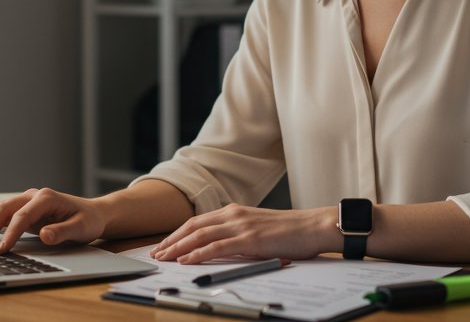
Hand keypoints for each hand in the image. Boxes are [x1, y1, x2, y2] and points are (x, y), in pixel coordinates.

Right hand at [0, 187, 107, 253]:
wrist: (92, 213)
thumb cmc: (88, 220)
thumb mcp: (81, 228)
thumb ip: (63, 232)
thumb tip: (45, 236)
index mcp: (46, 198)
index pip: (22, 216)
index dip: (10, 234)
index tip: (1, 250)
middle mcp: (33, 195)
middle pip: (4, 208)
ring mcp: (27, 201)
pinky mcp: (23, 208)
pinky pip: (1, 213)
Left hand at [150, 203, 335, 263]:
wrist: (313, 227)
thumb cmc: (290, 231)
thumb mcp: (258, 228)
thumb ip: (237, 234)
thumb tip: (219, 248)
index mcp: (235, 211)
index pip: (198, 221)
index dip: (178, 233)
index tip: (164, 244)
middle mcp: (234, 214)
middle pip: (193, 226)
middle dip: (171, 240)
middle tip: (156, 253)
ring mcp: (241, 226)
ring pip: (200, 235)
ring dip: (178, 248)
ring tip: (163, 258)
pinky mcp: (249, 240)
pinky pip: (217, 247)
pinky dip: (198, 253)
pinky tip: (186, 260)